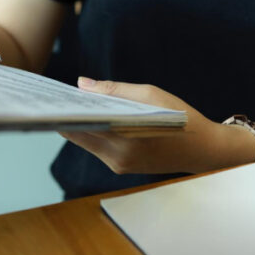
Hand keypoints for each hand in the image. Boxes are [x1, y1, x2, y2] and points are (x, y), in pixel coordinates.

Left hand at [62, 78, 252, 174]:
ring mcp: (119, 165)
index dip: (62, 110)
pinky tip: (89, 118)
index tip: (50, 96)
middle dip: (67, 116)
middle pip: (77, 135)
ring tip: (69, 104)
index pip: (79, 124)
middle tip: (53, 98)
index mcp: (124, 136)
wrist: (204, 149)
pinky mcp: (122, 169)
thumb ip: (113, 90)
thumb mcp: (149, 95)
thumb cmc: (180, 117)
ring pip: (86, 142)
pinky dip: (92, 134)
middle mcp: (118, 156)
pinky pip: (98, 149)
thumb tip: (81, 84)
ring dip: (79, 125)